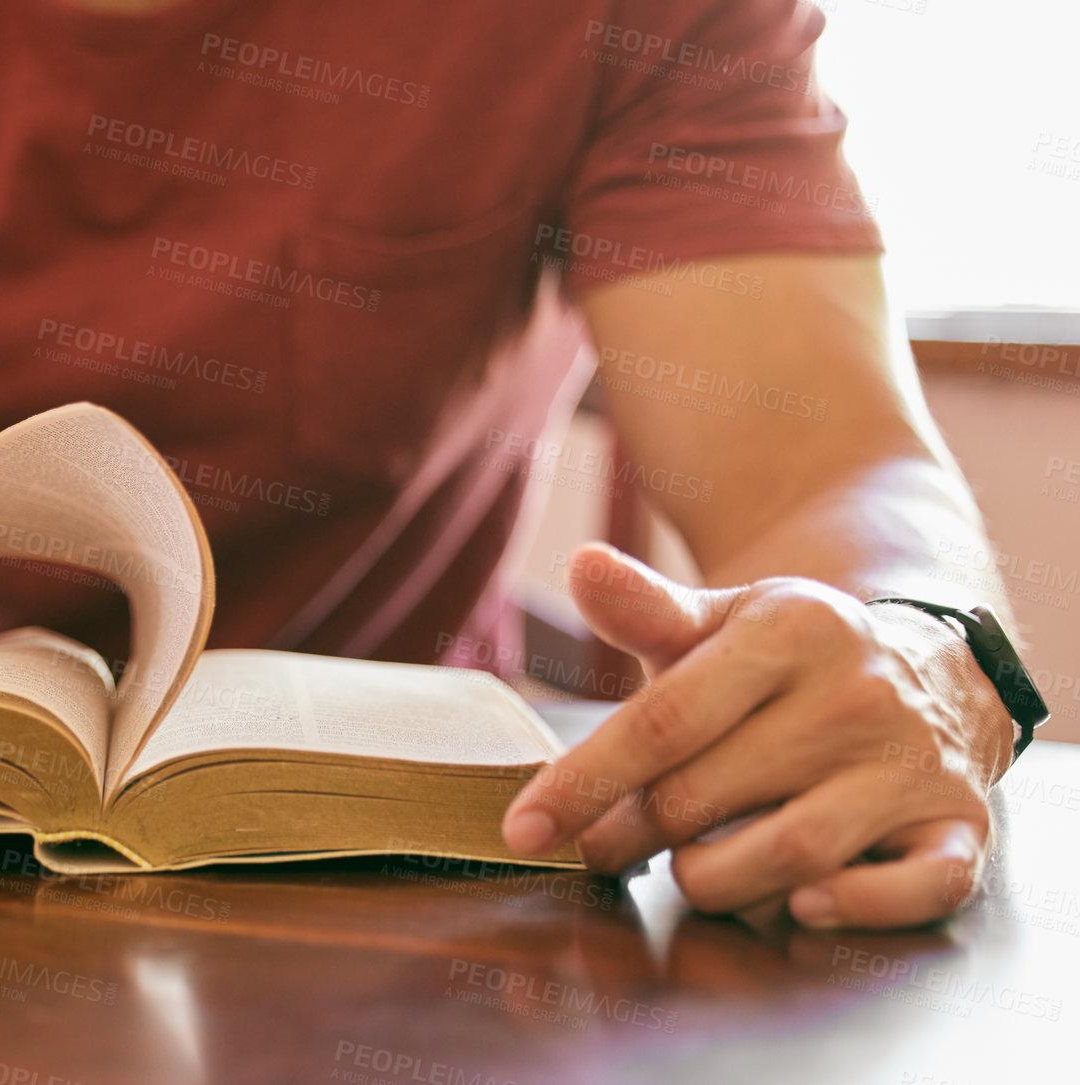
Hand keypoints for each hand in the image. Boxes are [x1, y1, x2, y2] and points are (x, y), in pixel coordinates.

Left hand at [501, 543, 1015, 929]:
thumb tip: (582, 565)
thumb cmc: (789, 659)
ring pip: (792, 852)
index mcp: (788, 633)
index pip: (664, 721)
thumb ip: (647, 609)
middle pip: (705, 795)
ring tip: (690, 870)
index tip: (524, 830)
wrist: (931, 665)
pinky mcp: (960, 824)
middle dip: (633, 836)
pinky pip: (921, 886)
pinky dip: (860, 908)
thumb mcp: (722, 621)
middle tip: (605, 850)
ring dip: (715, 881)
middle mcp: (856, 696)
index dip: (584, 782)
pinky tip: (803, 906)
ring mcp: (912, 763)